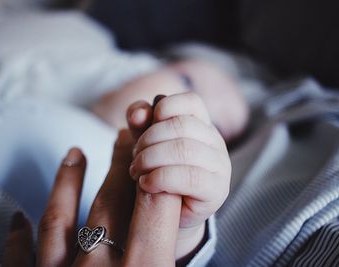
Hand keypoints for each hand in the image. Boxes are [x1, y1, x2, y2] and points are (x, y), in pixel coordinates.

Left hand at [2, 126, 180, 265]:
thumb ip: (166, 258)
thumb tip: (173, 243)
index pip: (156, 209)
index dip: (162, 173)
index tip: (160, 150)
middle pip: (111, 204)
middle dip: (122, 165)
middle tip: (124, 135)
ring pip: (60, 219)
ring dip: (68, 182)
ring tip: (73, 153)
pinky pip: (20, 257)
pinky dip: (20, 235)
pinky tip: (18, 217)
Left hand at [128, 92, 231, 258]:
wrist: (170, 216)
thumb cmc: (158, 173)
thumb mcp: (146, 145)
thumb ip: (140, 124)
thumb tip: (140, 113)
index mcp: (202, 125)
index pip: (191, 101)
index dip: (164, 108)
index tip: (143, 126)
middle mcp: (215, 142)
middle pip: (182, 125)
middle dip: (149, 139)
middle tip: (134, 157)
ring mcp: (220, 166)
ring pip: (184, 149)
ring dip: (150, 159)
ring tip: (136, 171)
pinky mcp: (217, 190)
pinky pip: (188, 176)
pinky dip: (160, 177)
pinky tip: (146, 184)